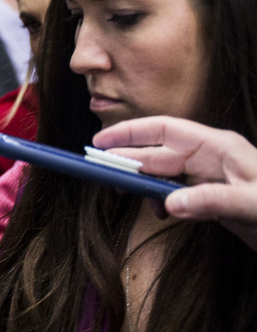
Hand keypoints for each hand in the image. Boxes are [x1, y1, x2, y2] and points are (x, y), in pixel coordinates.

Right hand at [94, 116, 256, 250]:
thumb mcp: (252, 206)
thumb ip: (211, 201)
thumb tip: (168, 204)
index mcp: (218, 146)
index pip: (165, 130)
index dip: (130, 133)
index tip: (100, 142)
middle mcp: (210, 158)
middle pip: (158, 152)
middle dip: (128, 160)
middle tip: (100, 171)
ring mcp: (210, 178)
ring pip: (163, 174)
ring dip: (142, 183)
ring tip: (122, 191)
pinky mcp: (211, 199)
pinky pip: (176, 194)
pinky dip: (161, 201)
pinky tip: (159, 211)